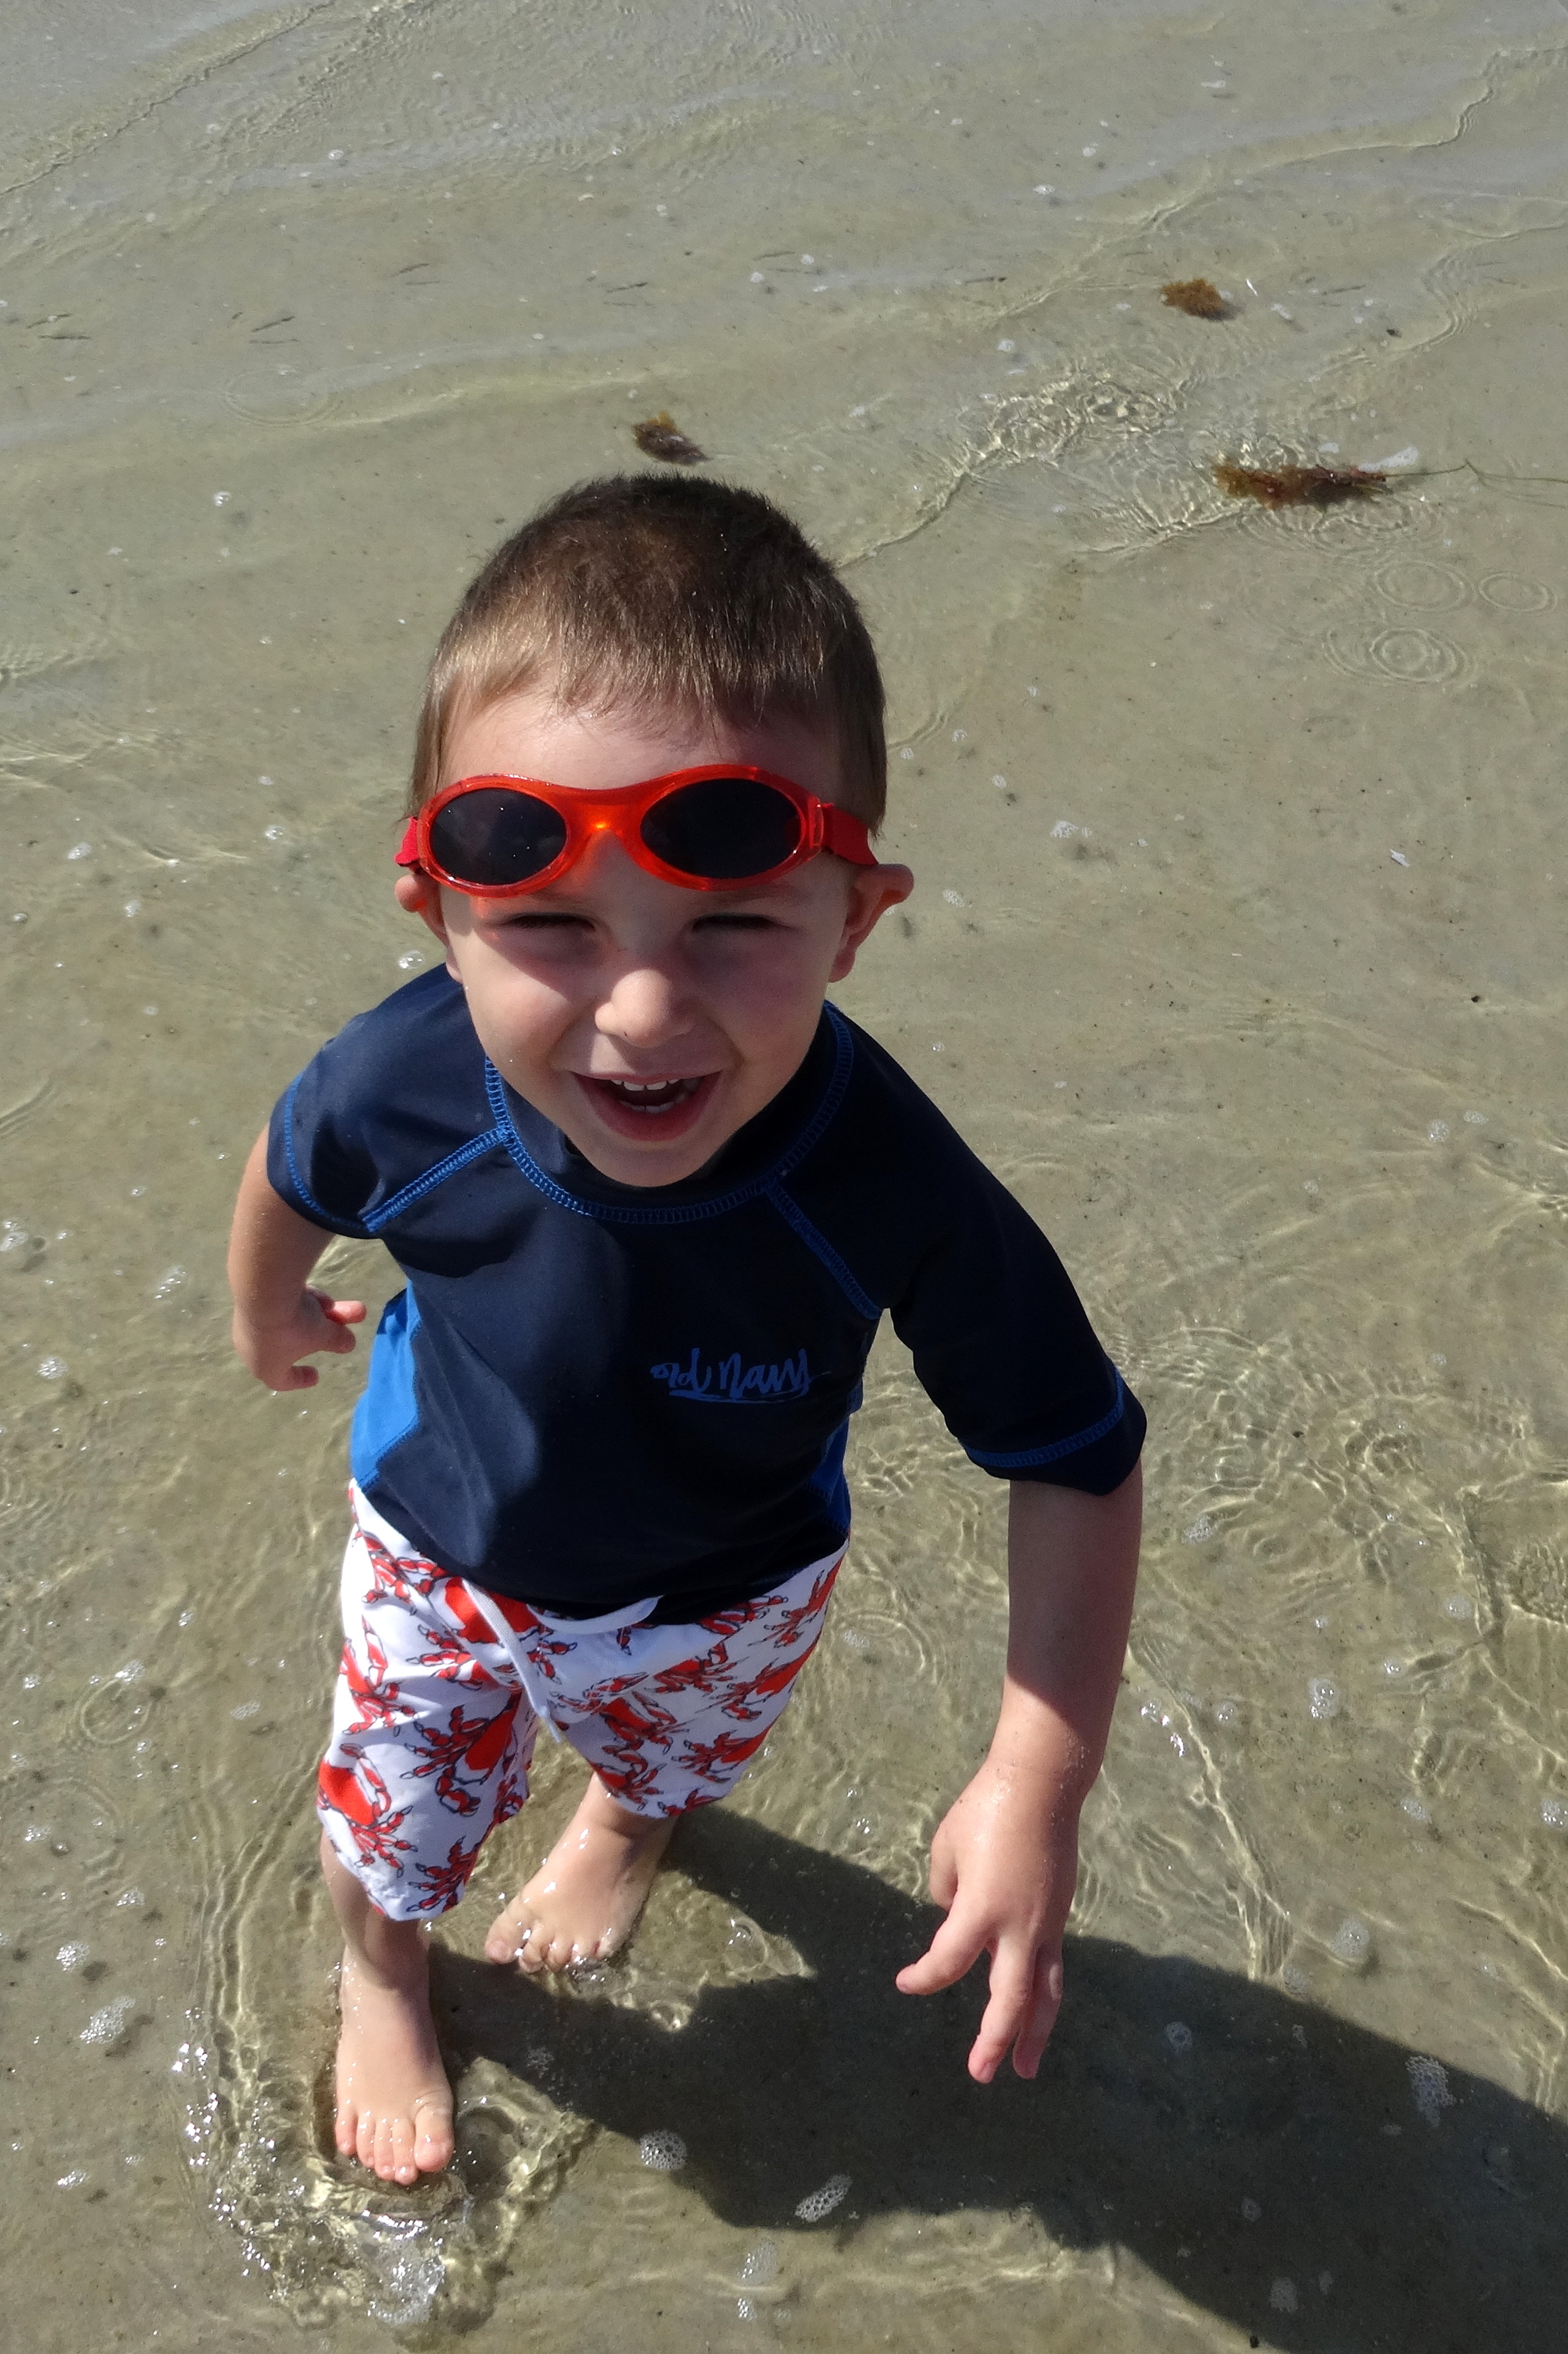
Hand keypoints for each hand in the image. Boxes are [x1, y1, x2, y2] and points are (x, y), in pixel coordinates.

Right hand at [232, 1287, 365, 1390]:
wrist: (263, 1289)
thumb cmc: (294, 1327)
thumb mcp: (323, 1335)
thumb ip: (336, 1340)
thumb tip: (349, 1344)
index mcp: (266, 1367)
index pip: (282, 1380)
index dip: (301, 1379)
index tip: (316, 1375)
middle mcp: (253, 1347)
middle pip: (296, 1342)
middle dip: (327, 1332)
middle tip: (352, 1323)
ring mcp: (250, 1321)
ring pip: (292, 1319)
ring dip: (321, 1313)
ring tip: (353, 1308)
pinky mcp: (251, 1298)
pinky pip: (283, 1303)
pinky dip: (304, 1301)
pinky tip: (323, 1297)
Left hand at [894, 1757, 1078, 2083]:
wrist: (1042, 1784)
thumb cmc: (986, 1809)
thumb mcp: (947, 1848)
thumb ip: (947, 1891)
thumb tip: (956, 1915)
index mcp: (982, 1910)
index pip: (947, 1963)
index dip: (923, 1978)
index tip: (905, 1981)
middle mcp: (1019, 1927)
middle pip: (1011, 2000)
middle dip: (996, 2041)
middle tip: (982, 2074)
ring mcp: (1047, 1922)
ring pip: (1045, 1992)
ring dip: (1035, 2033)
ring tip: (1025, 2067)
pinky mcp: (1060, 1912)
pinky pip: (1051, 1964)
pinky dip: (1042, 1993)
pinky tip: (1033, 2008)